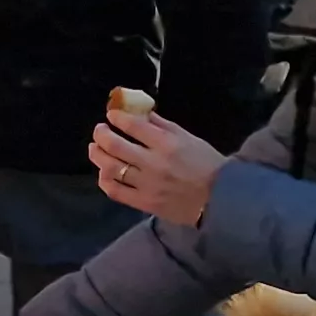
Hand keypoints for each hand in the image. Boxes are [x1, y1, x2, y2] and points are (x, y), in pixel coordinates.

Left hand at [92, 104, 223, 227]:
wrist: (220, 199)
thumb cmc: (208, 164)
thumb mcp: (190, 139)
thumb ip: (163, 126)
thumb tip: (141, 113)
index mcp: (167, 144)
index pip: (133, 126)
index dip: (117, 118)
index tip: (111, 115)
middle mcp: (153, 163)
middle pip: (115, 146)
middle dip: (102, 134)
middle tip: (99, 130)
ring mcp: (146, 184)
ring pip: (111, 168)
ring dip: (98, 155)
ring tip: (95, 148)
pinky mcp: (144, 202)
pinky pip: (115, 191)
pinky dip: (105, 180)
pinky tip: (103, 173)